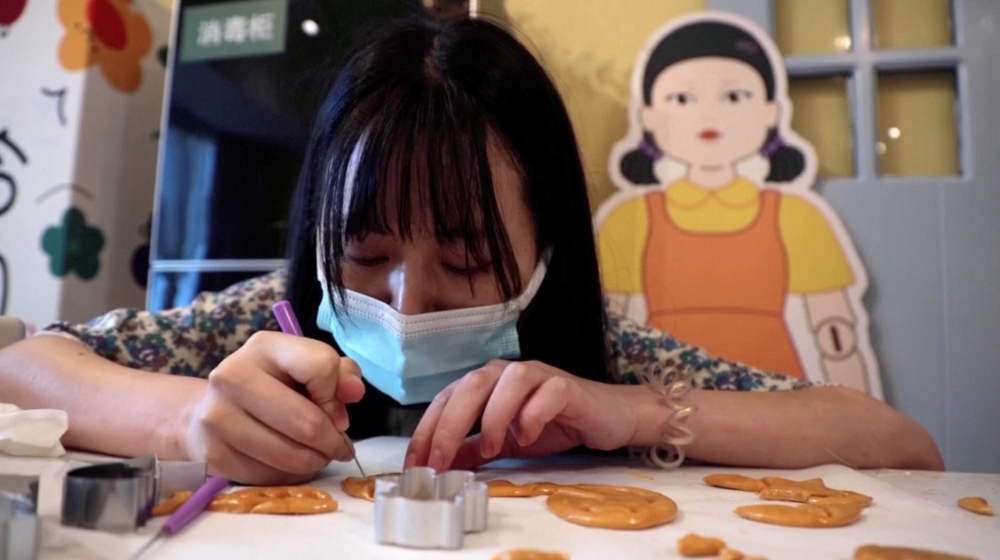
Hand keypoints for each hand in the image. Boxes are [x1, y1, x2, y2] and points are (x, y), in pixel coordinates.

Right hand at [181, 331, 364, 484]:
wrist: (212, 408)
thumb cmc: (273, 385)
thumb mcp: (308, 368)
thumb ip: (341, 374)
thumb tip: (355, 392)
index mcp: (264, 347)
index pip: (320, 366)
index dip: (336, 393)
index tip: (335, 408)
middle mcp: (233, 376)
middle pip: (305, 422)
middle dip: (332, 441)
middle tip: (339, 447)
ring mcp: (217, 417)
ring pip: (289, 456)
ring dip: (315, 462)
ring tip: (319, 456)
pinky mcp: (213, 453)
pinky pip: (269, 476)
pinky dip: (289, 476)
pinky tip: (290, 464)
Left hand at [404, 359, 635, 470]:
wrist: (605, 417)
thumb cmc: (553, 424)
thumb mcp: (504, 443)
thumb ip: (472, 449)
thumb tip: (438, 463)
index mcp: (488, 384)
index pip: (447, 398)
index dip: (427, 430)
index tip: (415, 464)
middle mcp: (509, 373)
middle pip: (472, 384)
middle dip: (450, 423)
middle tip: (439, 460)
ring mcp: (540, 376)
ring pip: (510, 380)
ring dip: (494, 414)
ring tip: (490, 448)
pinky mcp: (568, 386)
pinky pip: (549, 391)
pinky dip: (534, 413)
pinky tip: (527, 436)